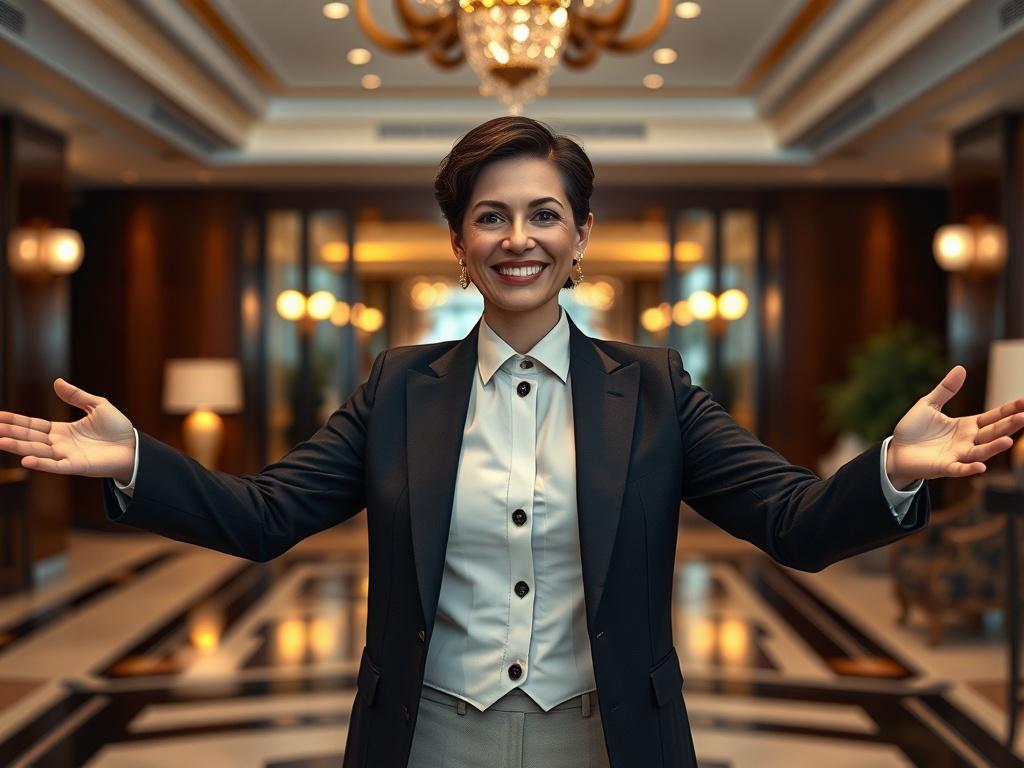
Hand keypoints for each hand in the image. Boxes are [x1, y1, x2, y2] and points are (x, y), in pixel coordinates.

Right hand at [0, 378, 135, 482]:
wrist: (134, 446)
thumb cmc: (117, 428)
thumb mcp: (97, 405)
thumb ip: (76, 396)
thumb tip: (56, 382)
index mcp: (62, 431)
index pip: (33, 425)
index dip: (16, 421)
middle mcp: (60, 444)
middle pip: (30, 437)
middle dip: (10, 432)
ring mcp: (67, 456)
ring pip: (37, 451)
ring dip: (19, 447)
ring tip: (0, 441)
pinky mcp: (77, 466)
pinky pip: (56, 465)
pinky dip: (42, 463)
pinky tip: (26, 460)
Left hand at [887, 365, 1023, 487]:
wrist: (896, 451)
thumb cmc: (913, 429)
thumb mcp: (928, 404)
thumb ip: (946, 389)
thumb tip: (962, 368)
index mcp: (966, 425)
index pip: (992, 417)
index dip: (1008, 410)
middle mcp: (967, 441)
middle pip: (992, 433)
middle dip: (1008, 426)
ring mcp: (957, 455)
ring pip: (980, 451)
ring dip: (994, 447)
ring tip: (1008, 440)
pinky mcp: (944, 467)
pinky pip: (959, 469)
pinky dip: (970, 468)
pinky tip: (981, 466)